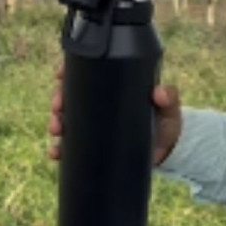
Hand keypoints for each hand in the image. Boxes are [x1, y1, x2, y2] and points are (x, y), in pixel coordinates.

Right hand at [49, 64, 182, 166]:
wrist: (168, 153)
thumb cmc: (167, 123)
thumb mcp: (170, 108)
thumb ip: (169, 97)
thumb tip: (159, 93)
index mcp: (112, 89)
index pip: (85, 75)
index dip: (68, 72)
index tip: (59, 74)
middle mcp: (98, 106)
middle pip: (69, 97)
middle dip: (57, 100)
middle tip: (58, 106)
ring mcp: (94, 127)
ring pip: (65, 121)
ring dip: (55, 122)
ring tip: (56, 128)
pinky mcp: (93, 147)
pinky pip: (71, 148)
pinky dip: (60, 149)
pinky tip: (55, 152)